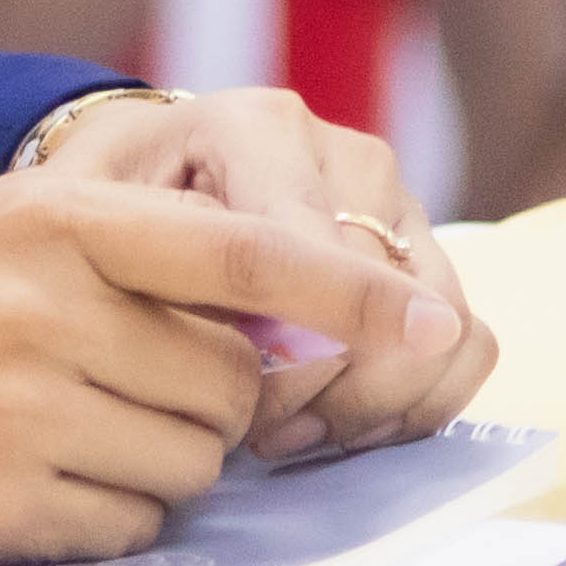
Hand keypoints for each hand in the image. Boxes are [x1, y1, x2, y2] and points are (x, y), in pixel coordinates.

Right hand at [0, 177, 455, 562]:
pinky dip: (107, 515)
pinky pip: (133, 528)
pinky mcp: (5, 505)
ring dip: (158, 463)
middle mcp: (44, 308)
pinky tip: (28, 476)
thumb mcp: (6, 227)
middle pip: (231, 385)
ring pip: (193, 466)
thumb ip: (137, 254)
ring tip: (59, 426)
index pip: (243, 255)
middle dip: (207, 401)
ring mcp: (21, 410)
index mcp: (56, 220)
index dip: (350, 289)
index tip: (432, 316)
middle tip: (112, 384)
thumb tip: (291, 311)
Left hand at [31, 88, 496, 460]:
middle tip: (260, 436)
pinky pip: (471, 346)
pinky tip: (341, 425)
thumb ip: (160, 273)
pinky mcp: (429, 254)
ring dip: (376, 406)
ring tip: (294, 434)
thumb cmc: (113, 207)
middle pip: (389, 300)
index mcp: (258, 129)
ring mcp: (400, 204)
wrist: (151, 176)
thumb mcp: (94, 224)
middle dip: (330, 392)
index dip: (295, 353)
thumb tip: (259, 347)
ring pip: (446, 329)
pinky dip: (417, 403)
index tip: (264, 420)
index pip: (306, 249)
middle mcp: (347, 157)